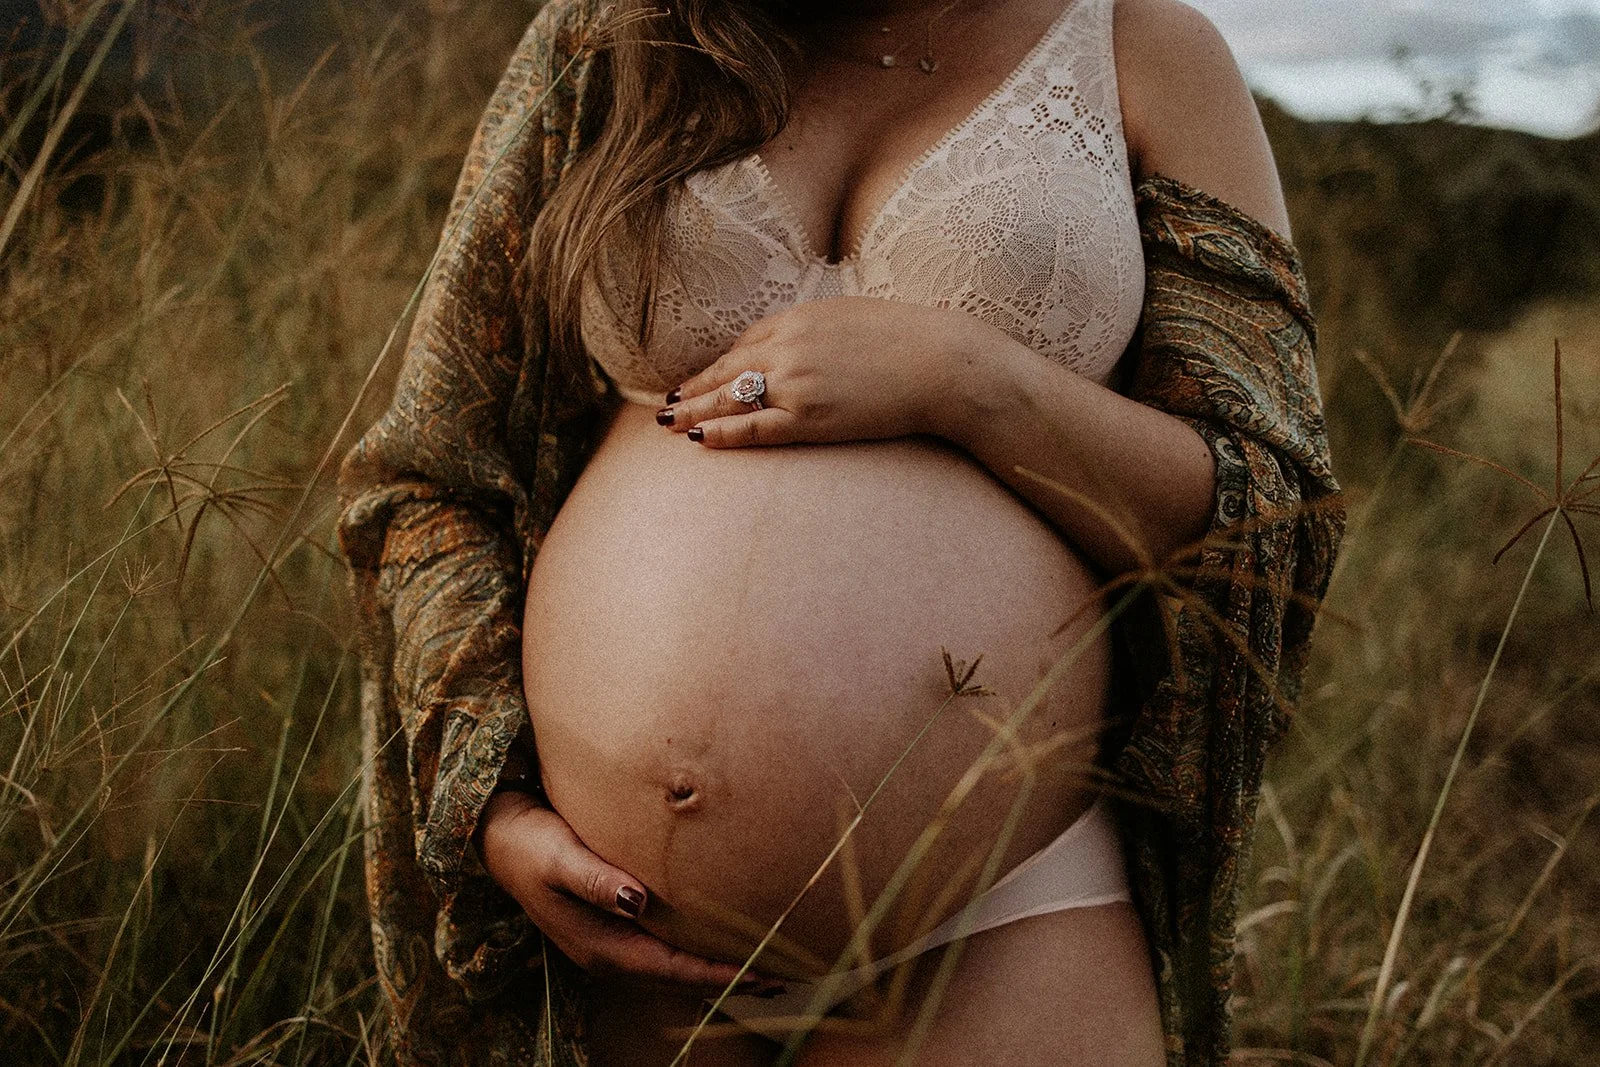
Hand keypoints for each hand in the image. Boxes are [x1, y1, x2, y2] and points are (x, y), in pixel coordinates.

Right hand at [475, 790, 785, 995]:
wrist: (497, 834)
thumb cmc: (530, 842)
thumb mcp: (558, 857)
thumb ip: (595, 879)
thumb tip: (636, 902)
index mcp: (602, 946)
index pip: (672, 968)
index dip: (718, 973)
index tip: (763, 973)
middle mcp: (611, 953)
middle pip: (681, 976)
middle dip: (730, 978)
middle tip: (784, 976)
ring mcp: (612, 941)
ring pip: (675, 965)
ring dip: (718, 967)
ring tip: (766, 966)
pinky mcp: (615, 922)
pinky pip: (667, 947)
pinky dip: (699, 948)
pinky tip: (721, 937)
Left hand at [657, 296, 991, 447]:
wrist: (942, 363)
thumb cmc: (911, 341)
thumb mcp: (857, 318)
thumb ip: (823, 330)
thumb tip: (811, 341)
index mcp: (799, 318)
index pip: (747, 343)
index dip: (722, 364)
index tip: (705, 376)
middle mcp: (788, 347)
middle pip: (727, 369)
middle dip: (696, 387)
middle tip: (669, 402)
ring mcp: (795, 383)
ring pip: (730, 399)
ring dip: (696, 411)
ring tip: (670, 423)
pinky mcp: (809, 417)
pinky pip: (754, 428)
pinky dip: (724, 433)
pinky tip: (701, 439)